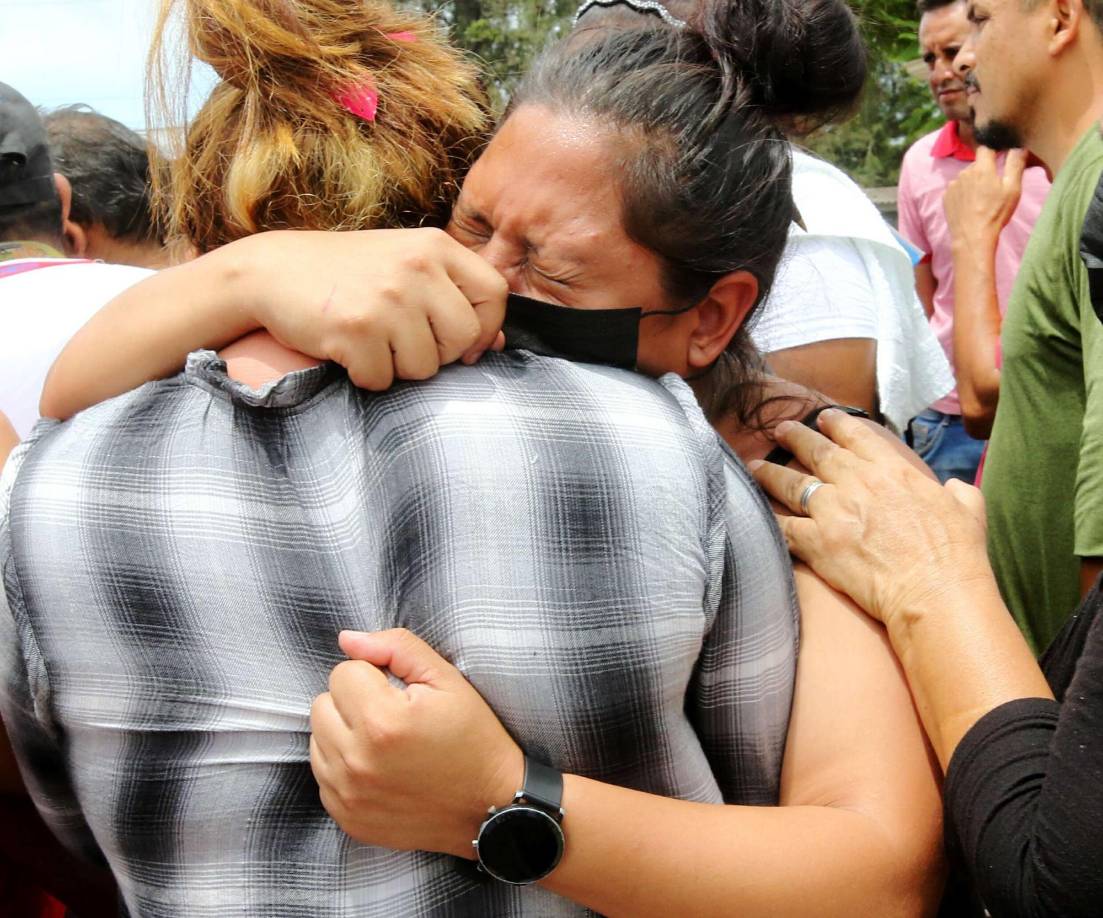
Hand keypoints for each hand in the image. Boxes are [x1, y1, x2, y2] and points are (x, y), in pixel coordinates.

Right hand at [232, 227, 507, 389]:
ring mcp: (387, 299)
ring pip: (425, 367)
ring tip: (372, 340)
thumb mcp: (406, 267)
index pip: (495, 294)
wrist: (272, 272)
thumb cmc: (348, 274)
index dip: (487, 328)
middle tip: (404, 342)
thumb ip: (453, 297)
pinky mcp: (356, 330)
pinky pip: (383, 380)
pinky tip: (347, 349)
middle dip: (439, 355)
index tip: (466, 343)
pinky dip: (366, 375)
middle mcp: (416, 268)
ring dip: (399, 367)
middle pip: (465, 339)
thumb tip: (499, 344)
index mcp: (435, 246)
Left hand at [310, 628, 522, 857]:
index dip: (374, 675)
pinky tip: (379, 768)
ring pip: (318, 738)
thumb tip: (347, 639)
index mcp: (381, 721)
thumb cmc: (473, 739)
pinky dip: (344, 766)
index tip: (401, 694)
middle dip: (353, 702)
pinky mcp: (346, 818)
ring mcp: (348, 795)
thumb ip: (396, 647)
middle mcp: (356, 761)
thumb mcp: (447, 679)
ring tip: (385, 742)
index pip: (343, 672)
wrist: (490, 806)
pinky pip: (323, 774)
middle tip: (392, 715)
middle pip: (322, 704)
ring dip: (344, 733)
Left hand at [749, 410, 993, 628]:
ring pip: (792, 484)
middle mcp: (857, 482)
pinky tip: (752, 513)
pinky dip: (766, 519)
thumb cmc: (955, 555)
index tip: (822, 417)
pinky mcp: (817, 542)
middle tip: (780, 428)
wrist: (934, 591)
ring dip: (770, 472)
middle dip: (796, 437)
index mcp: (892, 470)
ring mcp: (834, 510)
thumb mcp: (968, 510)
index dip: (836, 424)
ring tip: (754, 465)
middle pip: (817, 452)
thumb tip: (954, 487)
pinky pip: (783, 526)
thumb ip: (958, 492)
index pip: (857, 436)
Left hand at [944, 147, 1025, 252]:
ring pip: (966, 177)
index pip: (986, 147)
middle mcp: (964, 173)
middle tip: (994, 187)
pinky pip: (957, 188)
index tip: (999, 156)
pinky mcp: (946, 197)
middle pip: (977, 164)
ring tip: (982, 199)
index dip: (993, 149)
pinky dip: (964, 193)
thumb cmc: (995, 213)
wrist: (972, 237)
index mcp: (981, 168)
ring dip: (974, 182)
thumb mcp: (1012, 188)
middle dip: (985, 170)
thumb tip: (1019, 147)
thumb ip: (1015, 165)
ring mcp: (953, 185)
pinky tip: (971, 205)